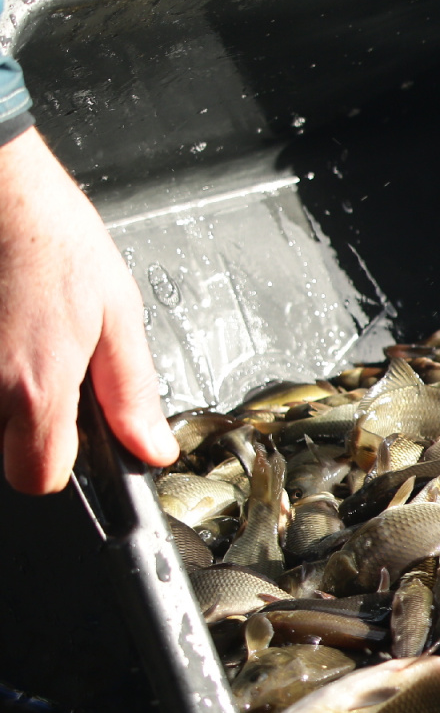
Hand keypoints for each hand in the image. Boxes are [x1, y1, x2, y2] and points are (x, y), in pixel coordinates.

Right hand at [0, 126, 175, 493]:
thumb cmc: (51, 236)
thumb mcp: (117, 315)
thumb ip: (132, 393)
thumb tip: (152, 447)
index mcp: (35, 386)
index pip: (37, 477)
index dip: (58, 462)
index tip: (70, 436)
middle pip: (2, 449)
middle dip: (26, 423)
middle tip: (43, 367)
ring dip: (1, 391)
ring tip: (18, 337)